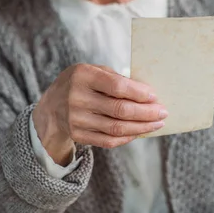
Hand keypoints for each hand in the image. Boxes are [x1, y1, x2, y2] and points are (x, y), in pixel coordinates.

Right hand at [32, 64, 167, 164]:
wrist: (51, 108)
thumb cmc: (80, 84)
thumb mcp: (92, 71)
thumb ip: (115, 79)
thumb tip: (146, 93)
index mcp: (82, 76)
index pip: (116, 86)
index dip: (138, 93)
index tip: (154, 96)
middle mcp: (77, 98)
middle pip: (119, 110)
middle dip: (146, 113)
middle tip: (162, 113)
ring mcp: (76, 119)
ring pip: (116, 128)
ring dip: (141, 127)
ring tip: (157, 124)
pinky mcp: (78, 135)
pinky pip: (109, 141)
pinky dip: (128, 137)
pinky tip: (140, 132)